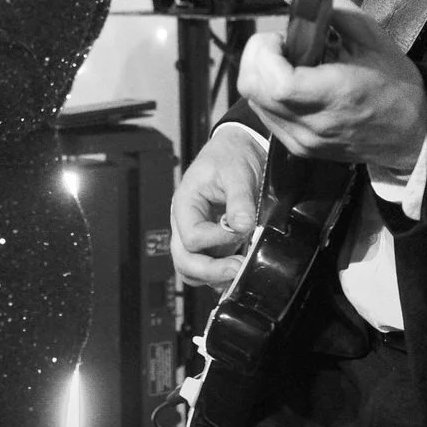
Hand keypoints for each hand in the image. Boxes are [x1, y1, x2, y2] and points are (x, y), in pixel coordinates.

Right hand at [169, 126, 265, 288]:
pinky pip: (207, 268)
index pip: (192, 237)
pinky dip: (221, 275)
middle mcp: (185, 223)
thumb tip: (242, 225)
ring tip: (239, 271)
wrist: (238, 150)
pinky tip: (238, 269)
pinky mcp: (210, 243)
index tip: (241, 231)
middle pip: (184, 261)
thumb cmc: (230, 156)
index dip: (218, 240)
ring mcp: (196, 235)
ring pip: (192, 270)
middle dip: (212, 270)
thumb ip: (240, 200)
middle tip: (238, 269)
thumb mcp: (237, 172)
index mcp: (185, 204)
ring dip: (215, 276)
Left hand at [240, 0, 426, 176]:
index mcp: (333, 96)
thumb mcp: (373, 39)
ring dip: (262, 74)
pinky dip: (269, 94)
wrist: (412, 136)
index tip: (284, 36)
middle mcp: (311, 124)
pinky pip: (265, 115)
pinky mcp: (298, 147)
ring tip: (293, 65)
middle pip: (252, 89)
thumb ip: (332, 9)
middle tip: (285, 46)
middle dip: (258, 57)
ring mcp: (301, 140)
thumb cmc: (398, 90)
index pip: (274, 81)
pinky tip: (295, 83)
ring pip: (252, 101)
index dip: (266, 51)